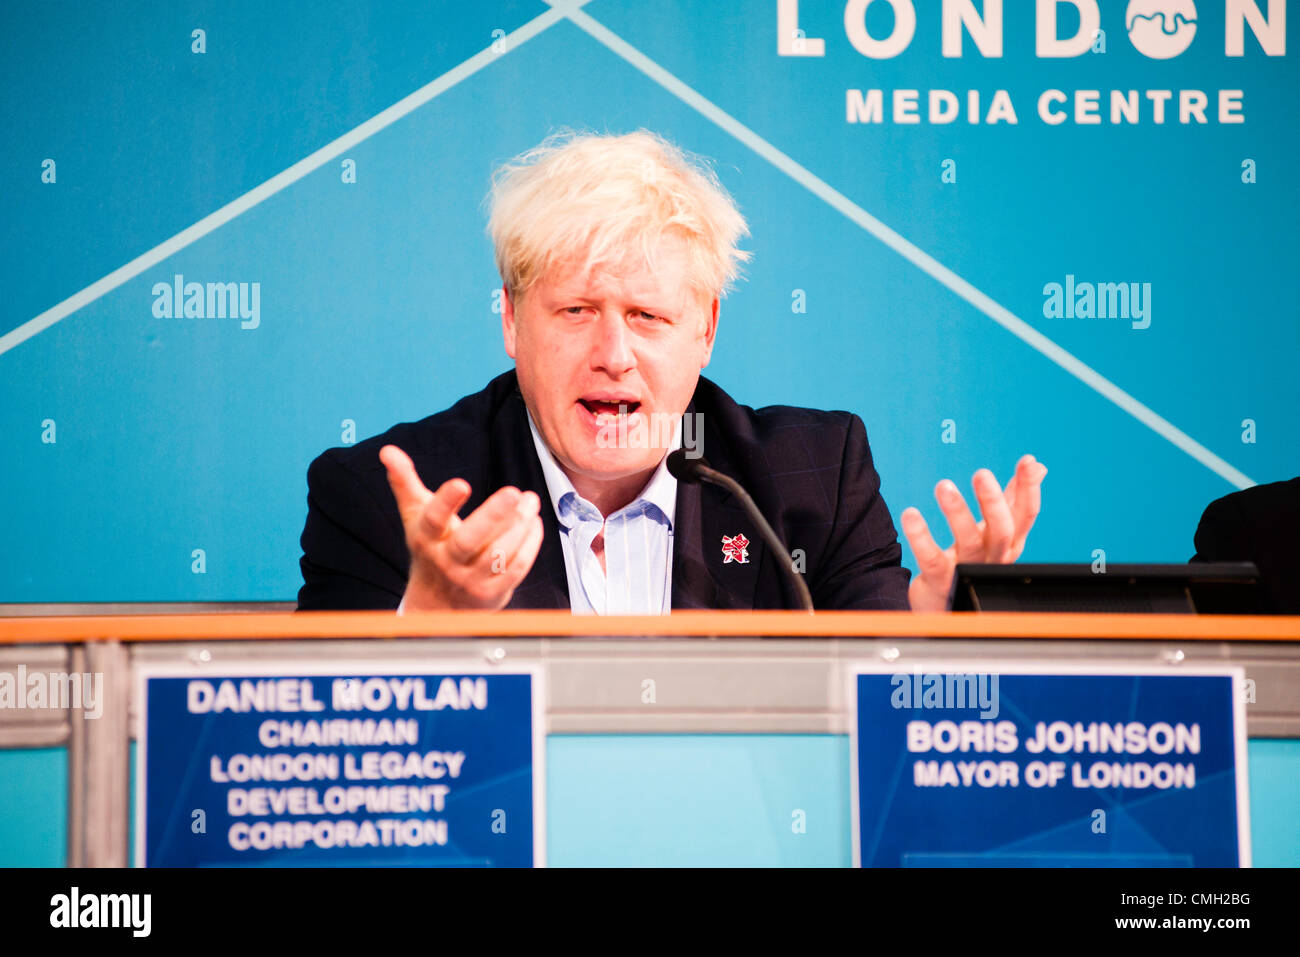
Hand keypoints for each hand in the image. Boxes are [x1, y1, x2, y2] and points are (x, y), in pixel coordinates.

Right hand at [379, 444, 544, 610]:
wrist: (435, 606)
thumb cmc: (430, 549)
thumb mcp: (415, 518)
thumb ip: (405, 483)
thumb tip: (388, 451)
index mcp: (426, 539)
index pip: (433, 520)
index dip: (445, 502)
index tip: (461, 484)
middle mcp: (447, 562)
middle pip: (469, 540)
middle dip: (493, 516)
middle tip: (514, 492)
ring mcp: (471, 580)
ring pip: (498, 554)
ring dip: (519, 526)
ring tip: (530, 501)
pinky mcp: (493, 592)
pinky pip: (516, 568)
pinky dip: (529, 544)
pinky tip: (534, 522)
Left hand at [900, 454, 1046, 612]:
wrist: (946, 609)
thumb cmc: (974, 563)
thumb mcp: (996, 532)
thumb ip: (1013, 500)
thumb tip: (1038, 466)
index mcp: (1009, 544)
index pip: (1025, 515)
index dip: (1029, 488)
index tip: (1027, 460)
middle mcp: (993, 558)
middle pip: (1002, 530)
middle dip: (993, 501)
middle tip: (982, 473)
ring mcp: (968, 571)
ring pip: (969, 542)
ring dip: (958, 513)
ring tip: (944, 485)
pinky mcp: (940, 582)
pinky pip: (932, 559)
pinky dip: (921, 537)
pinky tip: (911, 514)